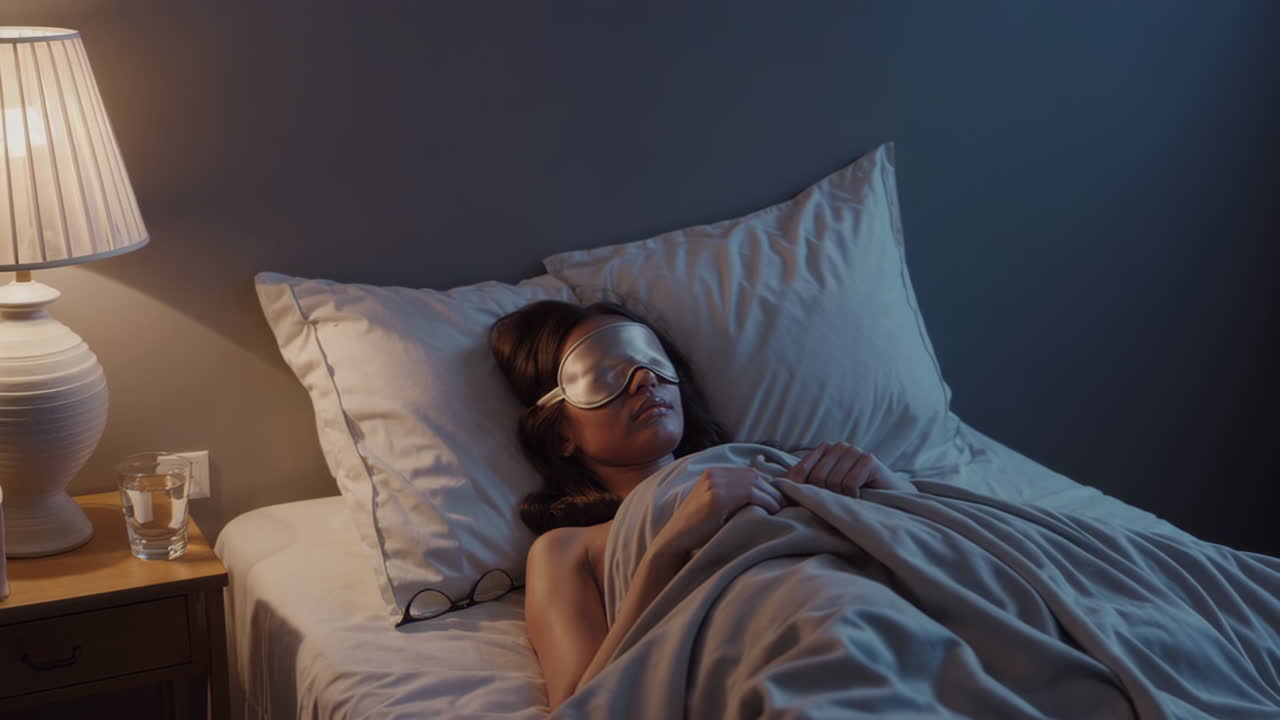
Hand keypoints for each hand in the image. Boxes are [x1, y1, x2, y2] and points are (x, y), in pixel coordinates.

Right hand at [654, 467, 784, 557]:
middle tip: (786, 503)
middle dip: (773, 489)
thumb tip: (763, 494)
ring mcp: (714, 484)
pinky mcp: (716, 497)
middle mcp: (713, 474)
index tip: (780, 498)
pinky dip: (766, 501)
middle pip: (754, 476)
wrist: (676, 540)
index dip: (768, 484)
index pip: (750, 472)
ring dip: (772, 496)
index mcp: (713, 473)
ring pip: (755, 483)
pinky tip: (772, 511)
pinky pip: (750, 494)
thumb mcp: (715, 505)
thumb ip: (732, 495)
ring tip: (781, 509)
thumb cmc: (698, 528)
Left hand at [787, 442, 913, 497]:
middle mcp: (838, 446)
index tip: (805, 504)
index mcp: (824, 450)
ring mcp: (854, 450)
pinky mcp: (869, 459)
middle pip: (816, 479)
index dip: (801, 491)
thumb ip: (803, 485)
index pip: (800, 471)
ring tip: (852, 499)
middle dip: (826, 497)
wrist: (890, 499)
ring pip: (833, 482)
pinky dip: (853, 496)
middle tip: (839, 502)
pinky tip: (862, 495)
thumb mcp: (825, 491)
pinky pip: (849, 483)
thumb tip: (777, 485)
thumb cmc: (855, 496)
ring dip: (842, 498)